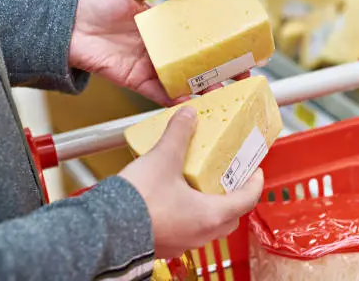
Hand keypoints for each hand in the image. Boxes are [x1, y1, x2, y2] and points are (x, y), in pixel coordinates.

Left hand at [70, 0, 248, 106]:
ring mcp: (151, 67)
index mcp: (164, 29)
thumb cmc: (97, 3)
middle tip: (240, 79)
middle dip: (218, 73)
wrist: (69, 26)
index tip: (239, 50)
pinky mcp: (136, 81)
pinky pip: (159, 93)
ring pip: (182, 81)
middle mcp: (161, 50)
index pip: (198, 39)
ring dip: (202, 89)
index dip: (218, 45)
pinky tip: (192, 102)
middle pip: (196, 64)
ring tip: (222, 93)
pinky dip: (174, 99)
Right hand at [119, 107, 263, 258]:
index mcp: (210, 215)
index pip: (247, 199)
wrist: (103, 230)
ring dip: (211, 206)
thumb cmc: (137, 204)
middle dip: (234, 195)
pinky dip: (190, 214)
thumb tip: (188, 116)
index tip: (255, 170)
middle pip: (231, 216)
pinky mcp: (165, 244)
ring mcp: (182, 242)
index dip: (255, 181)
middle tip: (230, 177)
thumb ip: (178, 134)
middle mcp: (200, 233)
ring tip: (201, 184)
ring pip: (209, 225)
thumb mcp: (163, 159)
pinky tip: (175, 198)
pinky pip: (187, 230)